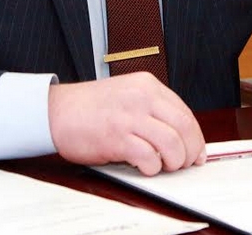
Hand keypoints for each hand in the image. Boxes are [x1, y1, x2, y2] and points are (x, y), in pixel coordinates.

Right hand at [48, 72, 205, 174]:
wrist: (56, 111)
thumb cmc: (88, 108)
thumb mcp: (126, 95)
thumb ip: (151, 109)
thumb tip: (179, 135)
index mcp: (146, 84)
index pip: (185, 112)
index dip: (195, 137)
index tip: (196, 152)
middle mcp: (141, 96)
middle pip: (186, 128)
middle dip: (189, 152)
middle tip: (183, 164)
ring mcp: (130, 115)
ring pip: (173, 144)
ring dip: (172, 162)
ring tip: (161, 166)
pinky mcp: (118, 136)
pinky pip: (150, 157)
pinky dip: (151, 168)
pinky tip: (142, 165)